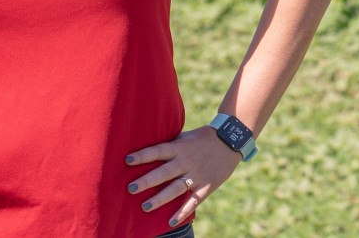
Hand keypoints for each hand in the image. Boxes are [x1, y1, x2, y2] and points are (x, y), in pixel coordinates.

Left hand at [126, 126, 242, 228]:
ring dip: (160, 199)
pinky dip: (182, 212)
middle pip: (165, 172)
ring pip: (176, 189)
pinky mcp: (207, 186)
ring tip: (145, 207)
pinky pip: (193, 201)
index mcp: (180, 147)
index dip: (143, 155)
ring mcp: (197, 175)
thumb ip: (169, 145)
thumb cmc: (202, 138)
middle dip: (147, 181)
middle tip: (131, 188)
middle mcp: (187, 161)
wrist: (230, 141)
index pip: (158, 151)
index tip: (127, 160)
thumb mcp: (184, 136)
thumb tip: (146, 149)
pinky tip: (170, 222)